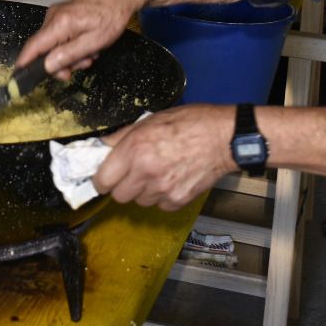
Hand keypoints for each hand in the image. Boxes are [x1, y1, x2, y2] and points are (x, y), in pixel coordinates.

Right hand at [15, 0, 143, 79]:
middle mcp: (52, 16)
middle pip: (44, 48)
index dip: (24, 63)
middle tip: (83, 66)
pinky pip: (59, 35)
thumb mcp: (94, 42)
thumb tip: (46, 66)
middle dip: (61, 62)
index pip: (33, 46)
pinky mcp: (62, 13)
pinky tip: (87, 44)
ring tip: (91, 53)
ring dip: (70, 54)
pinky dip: (71, 44)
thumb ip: (68, 54)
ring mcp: (56, 13)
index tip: (19, 78)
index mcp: (59, 23)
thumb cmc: (111, 18)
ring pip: (53, 43)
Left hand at [94, 104, 234, 209]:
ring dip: (143, 191)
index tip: (106, 176)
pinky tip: (172, 180)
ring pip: (140, 202)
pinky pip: (160, 206)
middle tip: (134, 173)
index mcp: (135, 149)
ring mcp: (163, 189)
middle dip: (123, 186)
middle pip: (119, 196)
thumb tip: (101, 148)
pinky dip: (163, 197)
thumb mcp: (150, 120)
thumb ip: (122, 136)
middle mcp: (146, 172)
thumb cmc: (189, 122)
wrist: (223, 138)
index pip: (102, 180)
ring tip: (158, 173)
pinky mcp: (178, 200)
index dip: (102, 179)